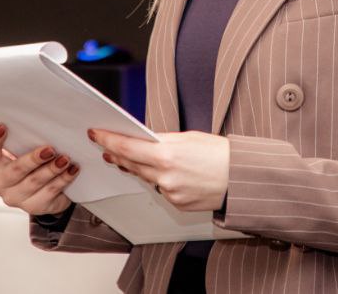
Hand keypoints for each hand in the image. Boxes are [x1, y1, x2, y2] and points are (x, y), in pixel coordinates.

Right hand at [0, 123, 79, 215]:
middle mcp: (0, 183)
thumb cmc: (30, 163)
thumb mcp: (23, 150)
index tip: (3, 126)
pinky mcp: (34, 206)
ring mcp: (16, 197)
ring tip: (65, 159)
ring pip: (34, 182)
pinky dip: (63, 179)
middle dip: (33, 159)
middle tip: (49, 150)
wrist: (42, 190)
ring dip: (51, 170)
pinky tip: (72, 170)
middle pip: (15, 170)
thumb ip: (25, 140)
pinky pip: (50, 192)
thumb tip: (41, 124)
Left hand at [90, 128, 228, 211]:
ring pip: (145, 177)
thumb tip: (143, 140)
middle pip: (130, 163)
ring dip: (136, 167)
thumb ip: (162, 140)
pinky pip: (160, 189)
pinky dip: (158, 180)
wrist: (241, 178)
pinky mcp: (176, 204)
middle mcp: (165, 176)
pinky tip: (165, 173)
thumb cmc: (220, 154)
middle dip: (117, 154)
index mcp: (167, 154)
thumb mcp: (189, 138)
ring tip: (128, 157)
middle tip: (106, 146)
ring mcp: (170, 192)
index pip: (127, 147)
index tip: (96, 133)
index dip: (108, 140)